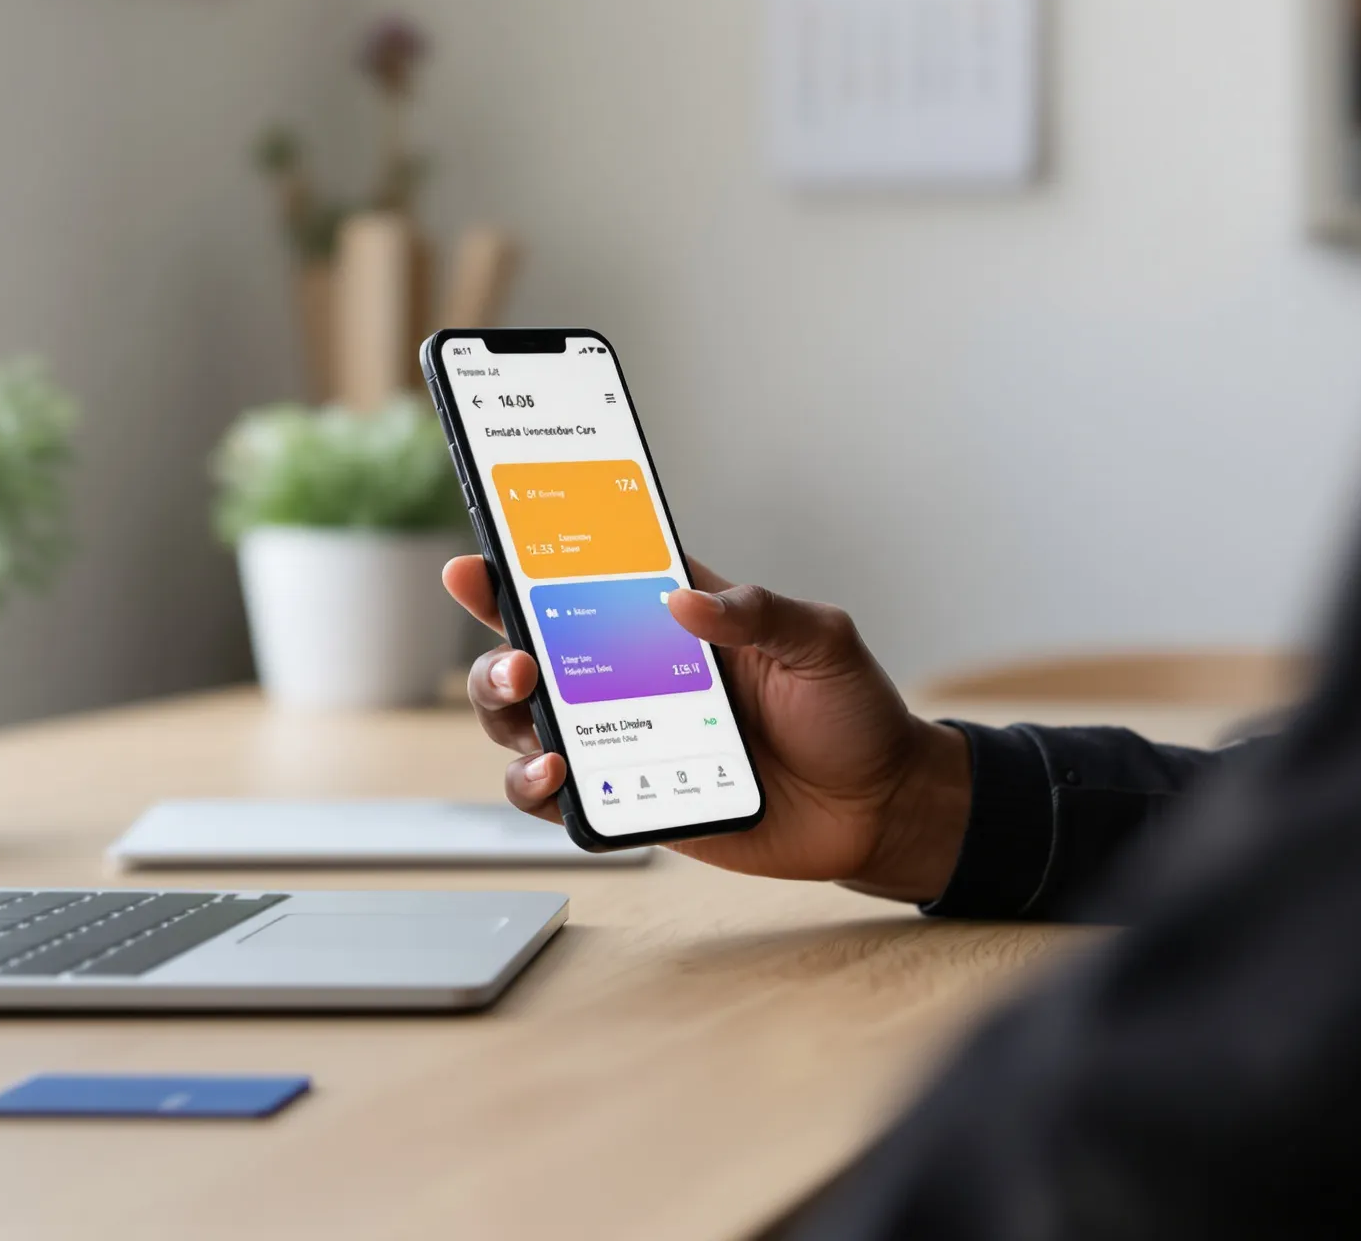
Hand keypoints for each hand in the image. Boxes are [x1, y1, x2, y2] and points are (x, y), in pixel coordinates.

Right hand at [443, 556, 971, 902]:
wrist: (877, 808)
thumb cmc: (851, 713)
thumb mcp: (822, 642)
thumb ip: (758, 613)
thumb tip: (684, 600)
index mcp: (674, 619)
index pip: (588, 575)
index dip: (528, 560)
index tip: (484, 553)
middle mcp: (635, 672)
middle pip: (532, 644)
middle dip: (497, 636)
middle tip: (515, 649)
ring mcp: (624, 735)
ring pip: (525, 718)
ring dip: (503, 707)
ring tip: (525, 700)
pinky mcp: (627, 798)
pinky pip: (554, 794)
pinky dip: (533, 784)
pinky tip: (553, 776)